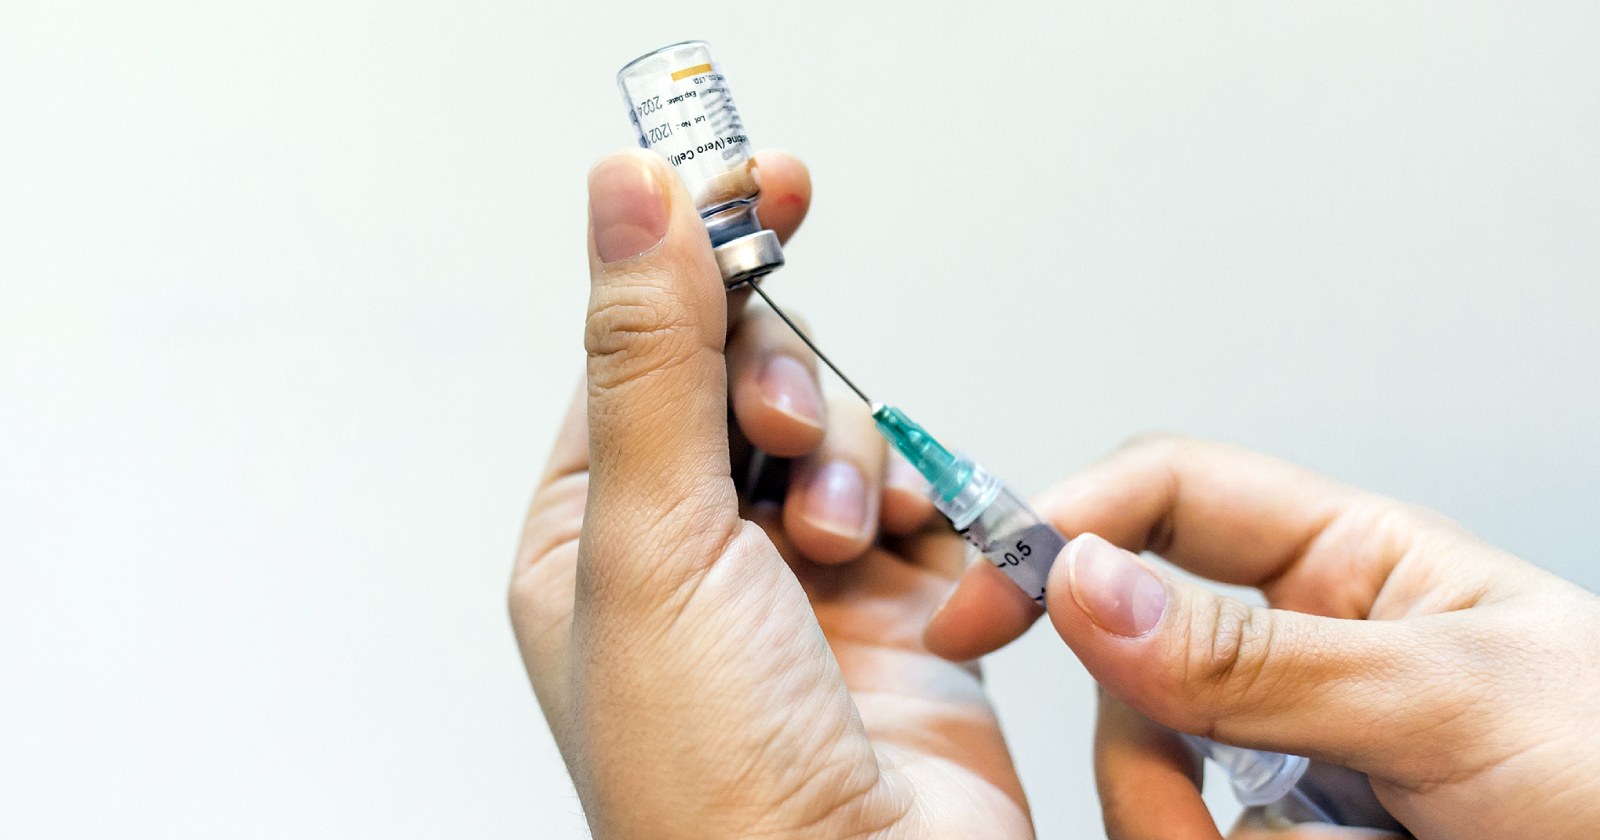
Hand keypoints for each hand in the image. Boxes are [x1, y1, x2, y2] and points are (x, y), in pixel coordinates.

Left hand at [510, 148, 1031, 837]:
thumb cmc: (713, 788)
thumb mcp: (654, 545)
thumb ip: (652, 361)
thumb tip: (627, 194)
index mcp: (595, 540)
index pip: (642, 356)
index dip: (698, 266)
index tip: (761, 182)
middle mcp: (696, 558)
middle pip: (753, 382)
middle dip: (788, 392)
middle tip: (790, 437)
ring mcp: (801, 585)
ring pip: (846, 436)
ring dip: (857, 467)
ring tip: (846, 547)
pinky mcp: (902, 611)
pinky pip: (926, 501)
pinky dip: (934, 510)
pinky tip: (922, 559)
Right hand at [926, 435, 1599, 838]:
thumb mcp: (1450, 702)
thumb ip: (1254, 653)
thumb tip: (1085, 583)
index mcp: (1351, 565)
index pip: (1168, 499)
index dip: (1063, 529)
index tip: (983, 603)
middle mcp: (1302, 656)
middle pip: (1130, 662)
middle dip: (1153, 747)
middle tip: (1208, 808)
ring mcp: (1289, 761)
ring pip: (1150, 775)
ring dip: (1207, 835)